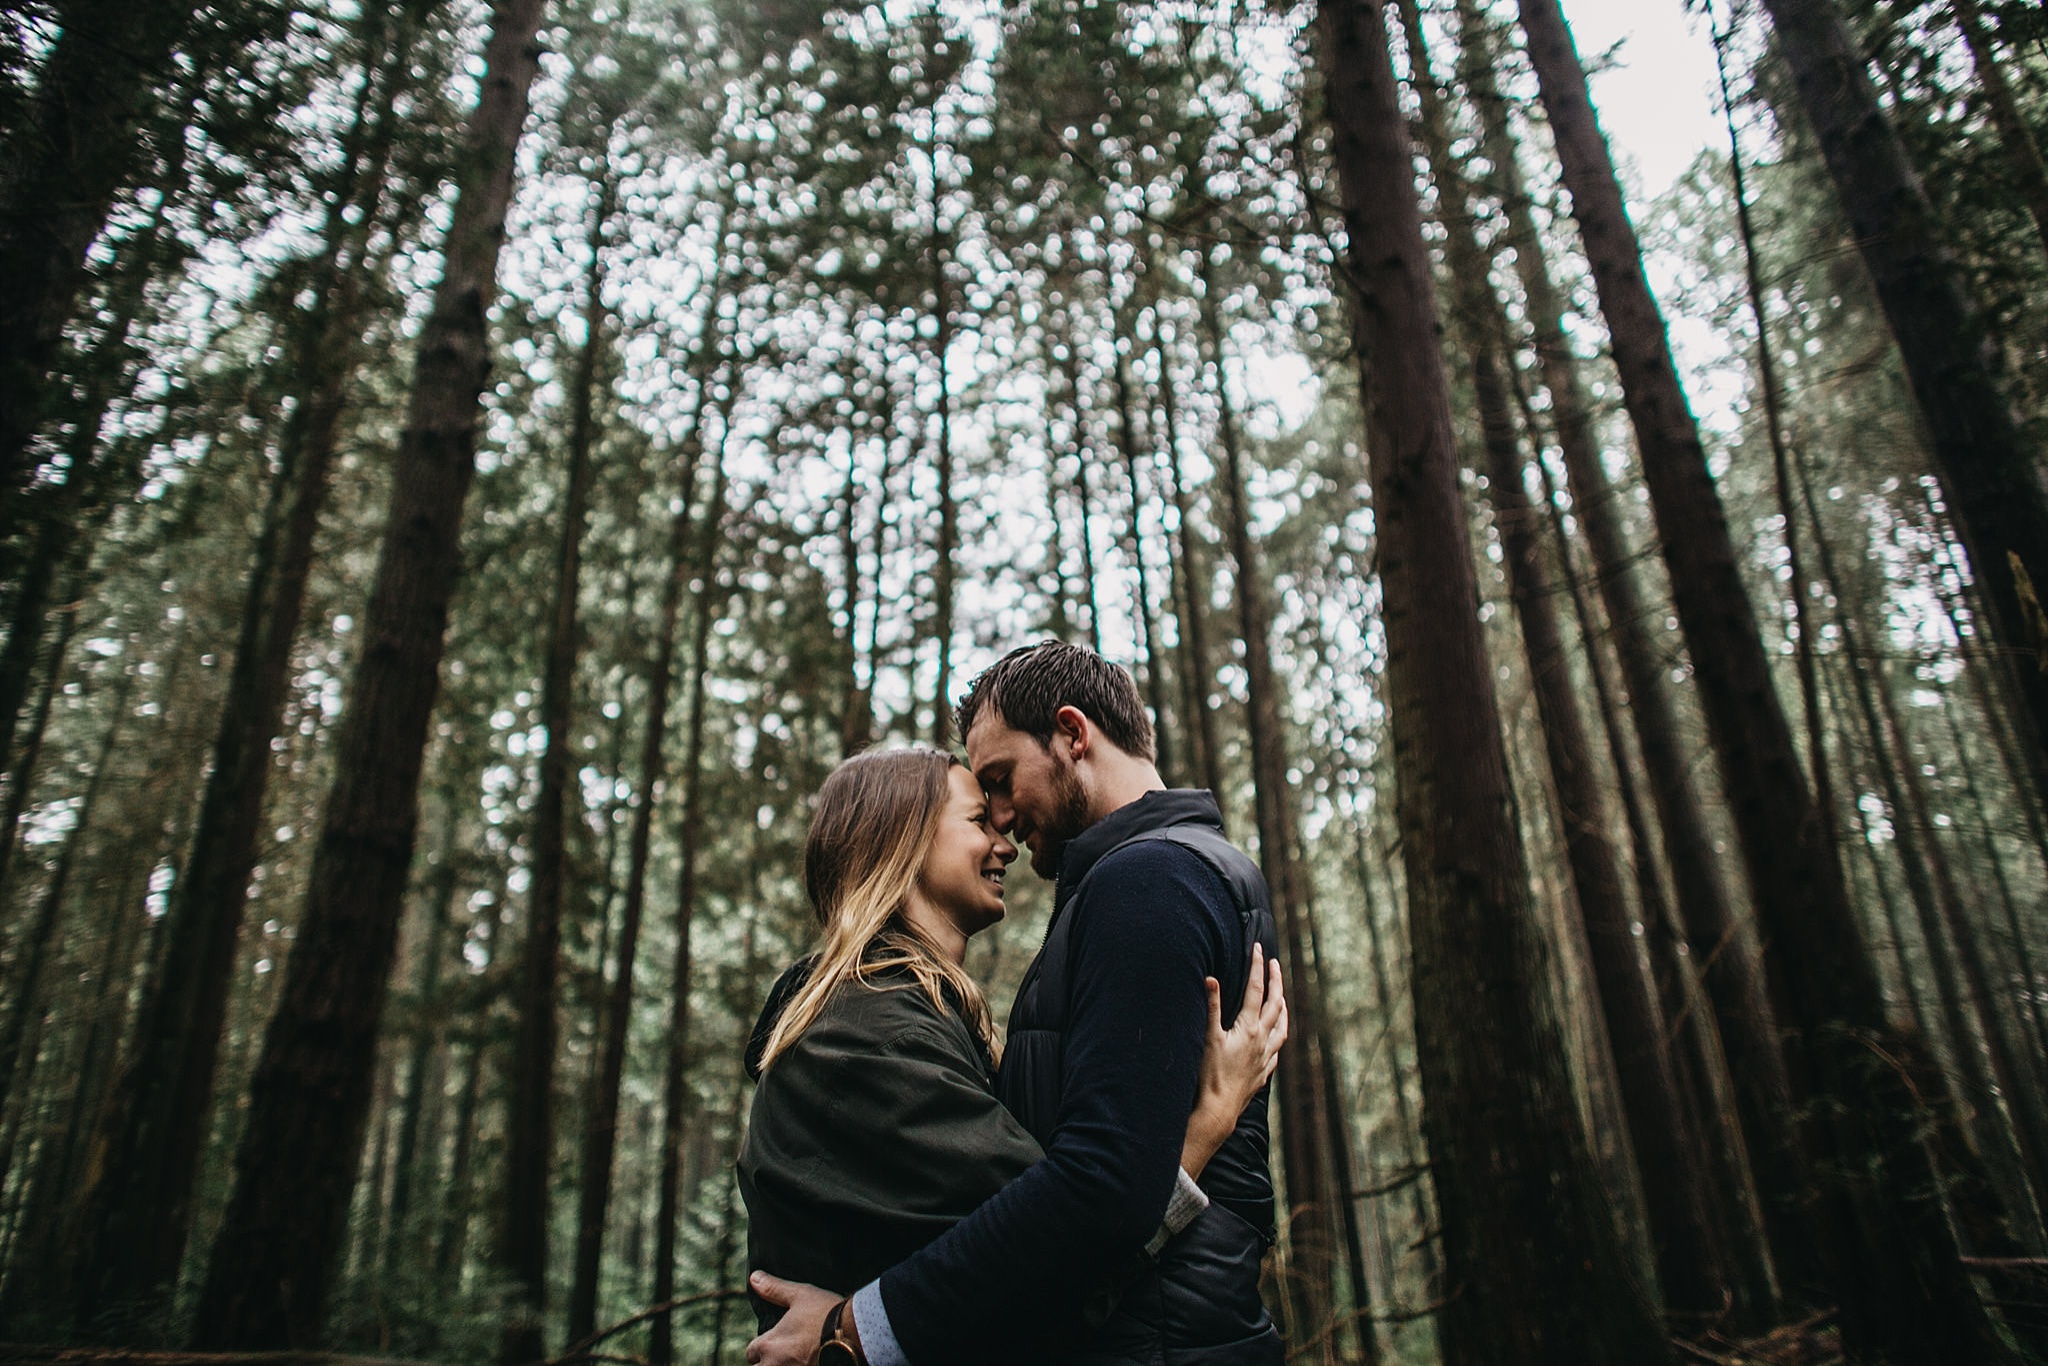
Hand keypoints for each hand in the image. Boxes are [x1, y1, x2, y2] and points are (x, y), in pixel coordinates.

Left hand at [745, 1271, 841, 1365]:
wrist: (856, 1335)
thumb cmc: (827, 1314)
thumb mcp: (801, 1295)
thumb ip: (774, 1289)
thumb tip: (754, 1278)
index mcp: (769, 1345)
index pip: (752, 1352)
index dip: (762, 1347)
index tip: (776, 1343)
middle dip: (767, 1362)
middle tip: (785, 1354)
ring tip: (795, 1359)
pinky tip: (809, 1362)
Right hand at [1181, 943, 1287, 1177]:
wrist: (1219, 1110)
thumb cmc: (1210, 1074)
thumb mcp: (1208, 1037)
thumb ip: (1212, 1007)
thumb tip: (1211, 979)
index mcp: (1248, 1028)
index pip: (1256, 990)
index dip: (1257, 967)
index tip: (1259, 949)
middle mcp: (1262, 1040)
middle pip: (1275, 1004)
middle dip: (1275, 981)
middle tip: (1274, 964)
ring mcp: (1265, 1057)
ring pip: (1282, 1027)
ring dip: (1282, 1008)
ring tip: (1282, 998)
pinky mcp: (1263, 1072)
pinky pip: (1277, 1049)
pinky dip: (1277, 1036)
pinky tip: (1274, 1037)